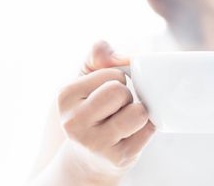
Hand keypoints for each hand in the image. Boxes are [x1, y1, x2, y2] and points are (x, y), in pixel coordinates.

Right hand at [57, 40, 155, 177]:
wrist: (88, 156)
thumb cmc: (91, 108)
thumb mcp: (87, 78)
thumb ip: (98, 55)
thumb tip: (123, 56)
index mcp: (65, 96)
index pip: (111, 74)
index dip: (117, 79)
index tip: (106, 91)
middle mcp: (74, 122)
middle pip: (119, 92)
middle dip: (126, 95)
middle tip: (118, 106)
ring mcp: (95, 143)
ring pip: (137, 113)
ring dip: (138, 112)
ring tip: (124, 119)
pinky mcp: (117, 158)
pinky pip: (148, 130)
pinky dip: (146, 128)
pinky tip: (130, 134)